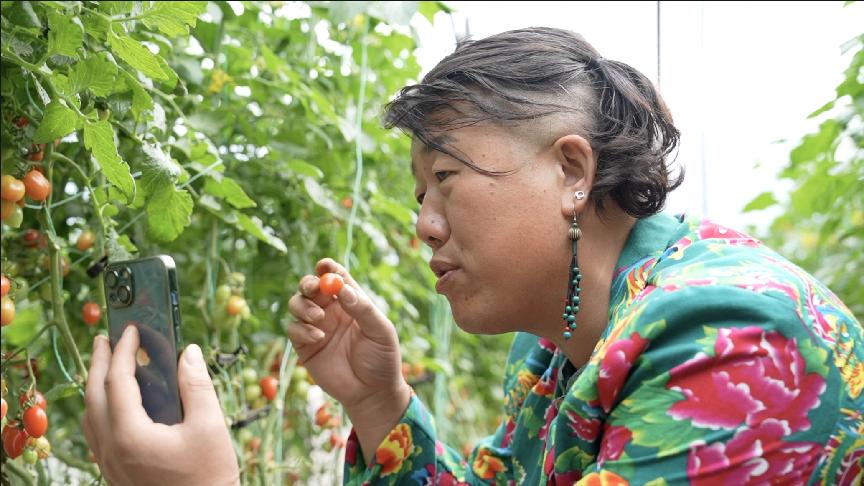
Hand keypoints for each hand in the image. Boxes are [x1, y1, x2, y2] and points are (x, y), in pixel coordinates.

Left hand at [83, 326, 238, 485]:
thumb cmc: (210, 476)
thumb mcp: (209, 427)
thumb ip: (196, 385)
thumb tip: (189, 351)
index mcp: (130, 435)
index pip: (117, 382)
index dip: (123, 352)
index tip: (131, 330)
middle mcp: (111, 450)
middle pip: (93, 397)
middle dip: (100, 364)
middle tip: (107, 338)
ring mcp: (110, 465)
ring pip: (90, 418)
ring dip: (96, 386)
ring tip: (108, 365)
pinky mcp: (116, 474)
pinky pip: (97, 435)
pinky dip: (101, 409)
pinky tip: (117, 404)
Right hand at [287, 259, 410, 457]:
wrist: (372, 393)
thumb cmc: (383, 358)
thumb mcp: (380, 330)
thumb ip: (363, 308)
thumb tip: (343, 289)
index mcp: (350, 301)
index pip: (335, 278)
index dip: (328, 268)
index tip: (324, 266)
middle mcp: (330, 310)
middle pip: (310, 287)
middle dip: (308, 283)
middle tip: (313, 289)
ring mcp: (316, 327)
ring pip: (297, 304)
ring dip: (303, 306)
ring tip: (318, 318)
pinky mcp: (305, 346)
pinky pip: (293, 329)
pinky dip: (302, 329)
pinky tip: (318, 337)